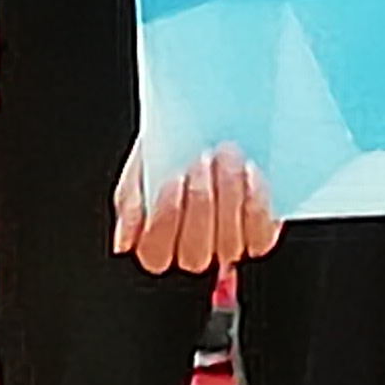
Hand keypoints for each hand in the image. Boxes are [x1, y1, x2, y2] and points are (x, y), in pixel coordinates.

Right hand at [112, 143, 279, 275]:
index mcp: (155, 244)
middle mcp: (192, 253)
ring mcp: (226, 248)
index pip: (156, 254)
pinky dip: (256, 205)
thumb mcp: (140, 168)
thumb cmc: (169, 150)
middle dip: (200, 204)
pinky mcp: (258, 238)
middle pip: (195, 253)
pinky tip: (250, 172)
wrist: (208, 130)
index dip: (165, 220)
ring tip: (225, 156)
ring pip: (228, 245)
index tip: (172, 179)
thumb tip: (125, 242)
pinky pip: (259, 237)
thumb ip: (130, 202)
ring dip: (229, 198)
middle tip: (201, 160)